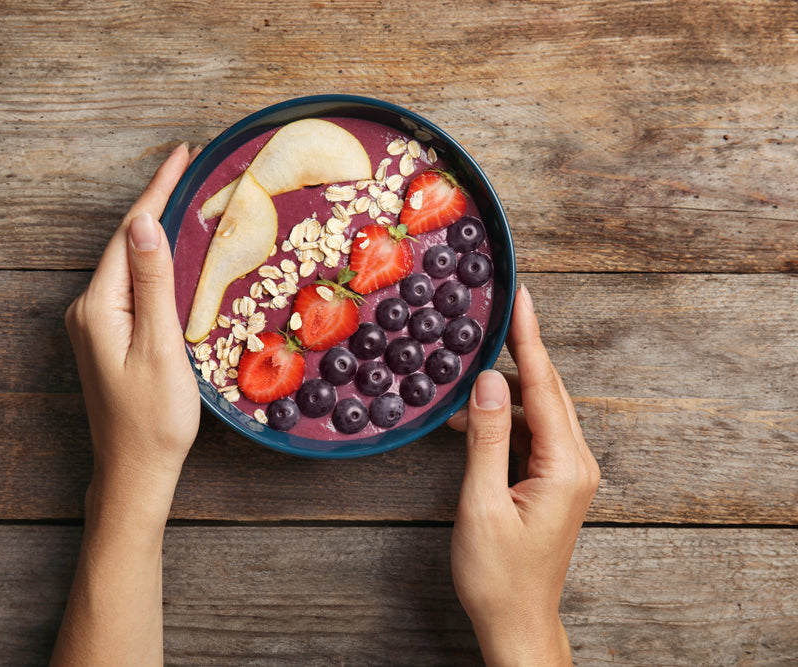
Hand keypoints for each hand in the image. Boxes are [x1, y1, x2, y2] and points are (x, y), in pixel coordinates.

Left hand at [65, 142, 199, 491]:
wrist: (134, 470)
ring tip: (184, 196)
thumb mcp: (160, 347)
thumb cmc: (154, 418)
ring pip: (129, 261)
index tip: (182, 154)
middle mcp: (88, 308)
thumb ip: (153, 285)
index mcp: (99, 306)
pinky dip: (153, 261)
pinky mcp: (106, 336)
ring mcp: (94, 322)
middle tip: (189, 165)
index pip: (131, 233)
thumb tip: (145, 224)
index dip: (158, 190)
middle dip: (157, 200)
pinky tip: (171, 251)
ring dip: (155, 227)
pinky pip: (130, 284)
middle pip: (127, 241)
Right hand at [446, 284, 599, 665]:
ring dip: (505, 390)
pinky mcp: (556, 482)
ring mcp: (569, 473)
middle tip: (499, 312)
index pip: (544, 387)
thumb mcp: (481, 504)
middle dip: (521, 352)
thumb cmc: (497, 574)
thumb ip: (486, 439)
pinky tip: (474, 419)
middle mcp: (577, 464)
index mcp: (565, 467)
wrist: (517, 620)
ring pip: (540, 410)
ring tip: (468, 377)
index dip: (529, 340)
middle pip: (548, 391)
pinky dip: (505, 419)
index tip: (522, 299)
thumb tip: (485, 383)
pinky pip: (533, 434)